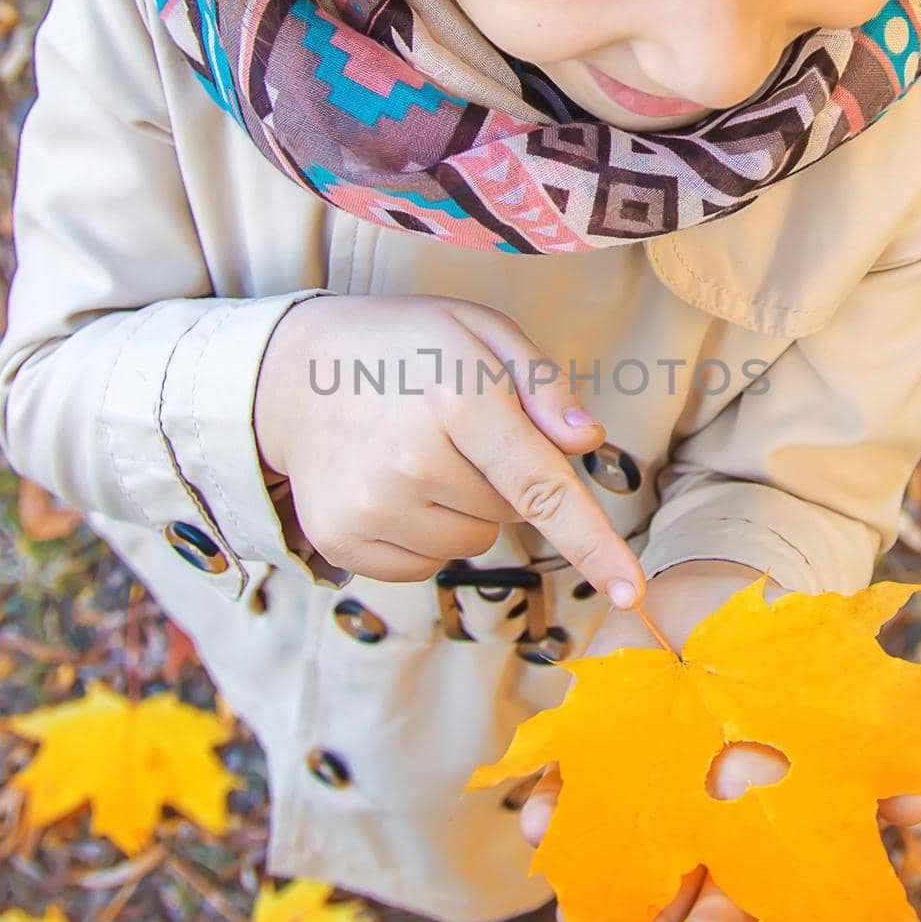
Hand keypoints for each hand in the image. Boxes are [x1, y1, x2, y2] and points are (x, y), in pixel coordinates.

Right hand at [252, 294, 644, 602]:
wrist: (288, 372)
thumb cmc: (401, 346)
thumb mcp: (477, 330)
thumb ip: (541, 383)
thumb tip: (587, 441)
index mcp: (456, 398)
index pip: (540, 485)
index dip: (592, 542)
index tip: (631, 591)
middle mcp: (411, 461)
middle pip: (512, 513)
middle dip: (501, 478)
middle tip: (452, 429)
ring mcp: (372, 508)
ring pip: (472, 543)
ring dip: (462, 508)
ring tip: (417, 453)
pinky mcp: (344, 542)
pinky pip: (425, 566)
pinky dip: (423, 534)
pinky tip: (391, 486)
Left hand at [520, 559, 920, 921]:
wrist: (721, 596)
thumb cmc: (788, 665)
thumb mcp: (836, 709)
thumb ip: (872, 760)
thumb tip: (916, 810)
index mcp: (749, 830)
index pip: (736, 895)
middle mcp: (688, 821)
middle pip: (664, 893)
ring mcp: (635, 782)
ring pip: (610, 847)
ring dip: (587, 879)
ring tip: (565, 917)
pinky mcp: (590, 739)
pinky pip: (562, 780)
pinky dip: (548, 803)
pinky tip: (534, 823)